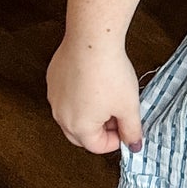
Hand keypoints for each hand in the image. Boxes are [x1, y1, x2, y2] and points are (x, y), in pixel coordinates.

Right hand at [46, 36, 143, 154]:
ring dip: (90, 113)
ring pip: (72, 114)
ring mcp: (54, 97)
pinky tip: (94, 80)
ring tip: (108, 95)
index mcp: (78, 127)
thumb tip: (133, 145)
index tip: (127, 128)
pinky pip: (66, 95)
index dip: (116, 140)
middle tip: (118, 114)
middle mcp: (60, 115)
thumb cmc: (109, 73)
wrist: (92, 40)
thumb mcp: (129, 106)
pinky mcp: (53, 79)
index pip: (97, 147)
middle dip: (101, 130)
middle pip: (81, 135)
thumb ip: (132, 130)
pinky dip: (80, 94)